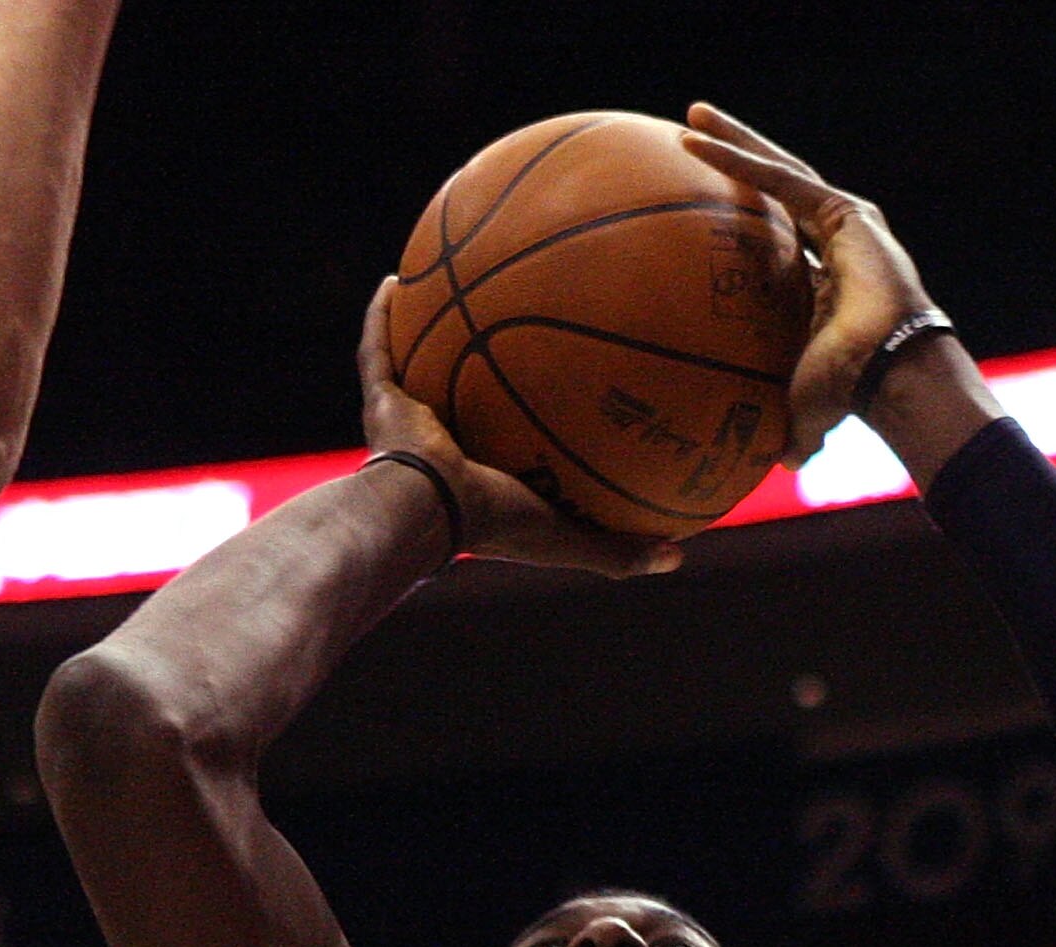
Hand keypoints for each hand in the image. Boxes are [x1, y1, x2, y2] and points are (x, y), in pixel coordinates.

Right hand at [358, 281, 680, 578]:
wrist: (430, 511)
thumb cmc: (498, 523)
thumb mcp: (572, 536)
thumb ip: (620, 547)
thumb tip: (678, 556)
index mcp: (483, 478)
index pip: (512, 444)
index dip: (532, 419)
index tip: (558, 390)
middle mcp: (442, 447)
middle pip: (463, 394)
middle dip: (479, 363)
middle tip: (508, 322)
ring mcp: (406, 423)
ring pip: (415, 367)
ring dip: (425, 335)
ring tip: (445, 287)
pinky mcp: (379, 402)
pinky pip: (377, 350)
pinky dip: (380, 318)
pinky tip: (396, 281)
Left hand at [678, 106, 937, 462]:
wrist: (892, 375)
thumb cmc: (851, 397)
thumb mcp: (800, 407)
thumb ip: (784, 427)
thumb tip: (771, 468)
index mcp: (820, 284)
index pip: (773, 242)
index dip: (742, 223)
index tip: (705, 210)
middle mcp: (832, 245)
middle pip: (772, 192)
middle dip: (733, 161)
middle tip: (688, 135)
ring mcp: (843, 223)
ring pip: (777, 171)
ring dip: (733, 143)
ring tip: (692, 118)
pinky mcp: (846, 213)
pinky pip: (781, 181)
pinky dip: (741, 161)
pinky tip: (703, 143)